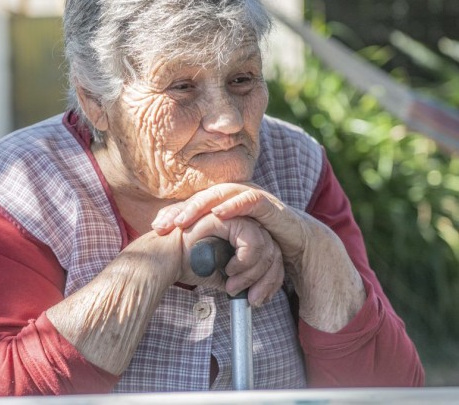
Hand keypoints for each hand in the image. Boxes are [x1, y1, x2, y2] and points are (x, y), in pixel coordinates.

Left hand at [154, 183, 366, 331]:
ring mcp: (251, 198)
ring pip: (221, 195)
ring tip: (183, 220)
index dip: (173, 214)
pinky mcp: (269, 205)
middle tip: (165, 225)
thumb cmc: (264, 247)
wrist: (301, 248)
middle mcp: (235, 198)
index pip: (193, 205)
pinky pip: (249, 200)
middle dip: (181, 211)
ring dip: (200, 207)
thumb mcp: (232, 250)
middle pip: (201, 198)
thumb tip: (185, 262)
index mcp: (224, 205)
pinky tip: (218, 215)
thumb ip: (212, 252)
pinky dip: (233, 206)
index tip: (157, 228)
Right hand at [177, 213, 283, 307]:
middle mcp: (243, 222)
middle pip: (273, 249)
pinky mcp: (228, 218)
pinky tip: (229, 269)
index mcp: (243, 233)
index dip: (271, 279)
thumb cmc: (190, 265)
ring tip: (233, 285)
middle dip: (267, 280)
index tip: (260, 299)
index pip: (271, 253)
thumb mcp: (223, 274)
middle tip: (252, 299)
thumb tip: (256, 293)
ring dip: (253, 273)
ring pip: (266, 246)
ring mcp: (236, 217)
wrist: (167, 260)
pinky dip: (245, 261)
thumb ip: (241, 277)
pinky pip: (252, 241)